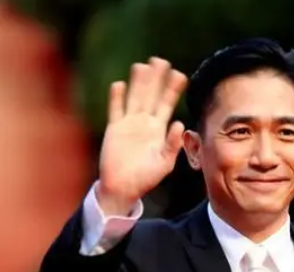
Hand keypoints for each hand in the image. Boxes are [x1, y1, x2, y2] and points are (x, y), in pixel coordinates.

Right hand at [97, 58, 187, 215]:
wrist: (124, 188)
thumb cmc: (146, 178)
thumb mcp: (164, 163)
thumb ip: (172, 144)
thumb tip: (179, 123)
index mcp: (159, 130)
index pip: (167, 104)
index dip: (172, 89)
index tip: (179, 74)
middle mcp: (144, 123)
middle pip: (151, 95)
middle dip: (156, 79)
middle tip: (161, 60)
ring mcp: (128, 124)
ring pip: (134, 98)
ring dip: (137, 83)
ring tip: (142, 65)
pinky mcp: (114, 129)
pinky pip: (115, 110)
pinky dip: (116, 98)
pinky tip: (119, 84)